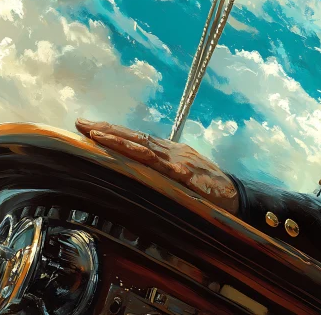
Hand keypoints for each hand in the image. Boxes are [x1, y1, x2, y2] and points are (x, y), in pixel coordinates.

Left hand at [75, 118, 238, 214]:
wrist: (240, 197)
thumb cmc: (211, 190)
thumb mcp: (185, 177)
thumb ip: (164, 172)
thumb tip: (140, 172)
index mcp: (170, 152)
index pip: (136, 139)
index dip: (113, 132)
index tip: (89, 127)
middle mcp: (172, 152)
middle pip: (135, 138)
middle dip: (107, 130)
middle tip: (81, 123)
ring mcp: (179, 162)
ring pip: (143, 148)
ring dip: (118, 141)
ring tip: (95, 135)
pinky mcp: (187, 175)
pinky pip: (161, 167)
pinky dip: (145, 159)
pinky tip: (129, 155)